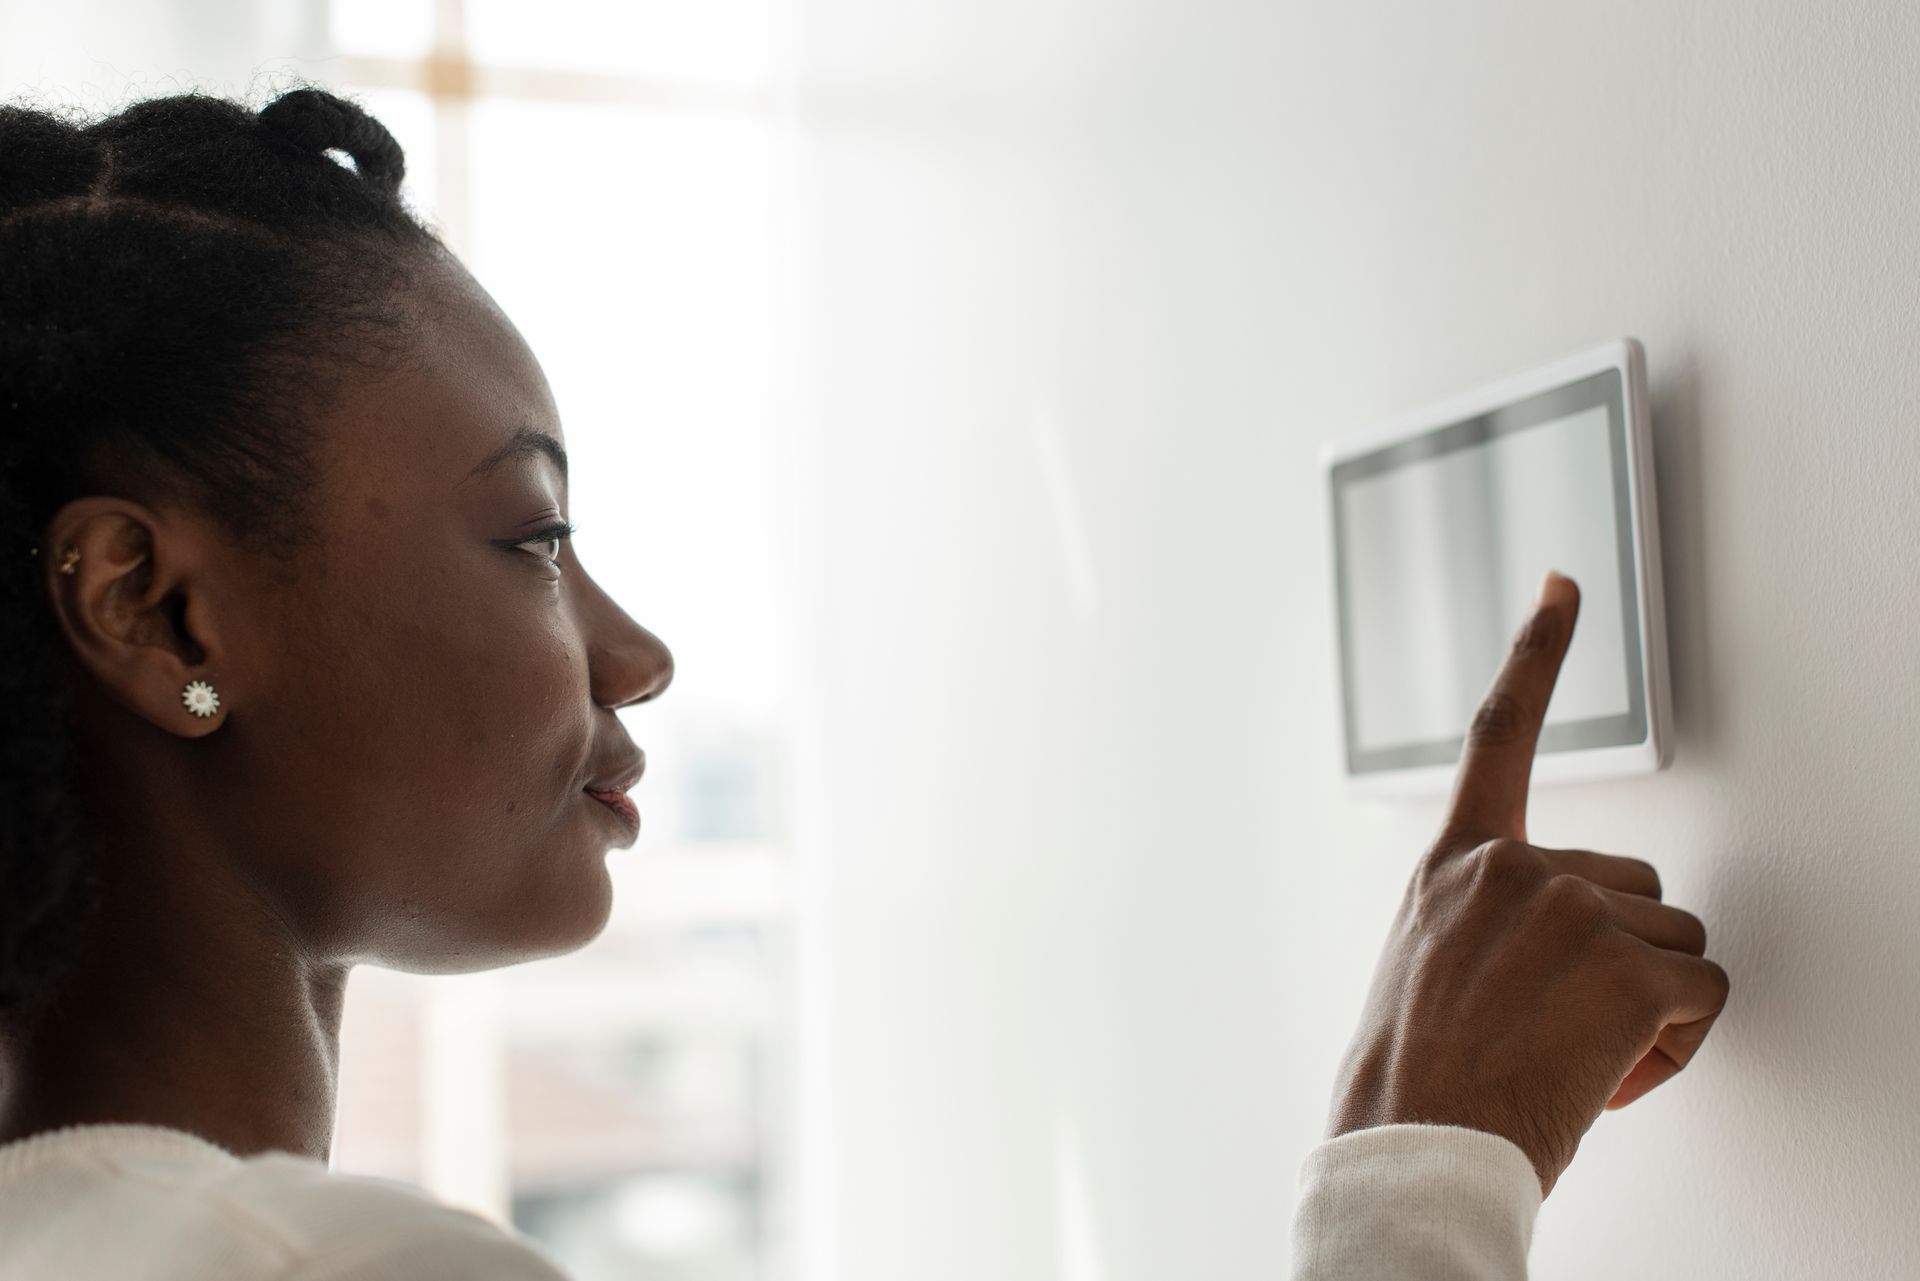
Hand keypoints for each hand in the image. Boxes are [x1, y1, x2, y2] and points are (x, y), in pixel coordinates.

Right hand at [1325, 571, 1728, 1197]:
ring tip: (1578, 1053)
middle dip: (1623, 954)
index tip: (1563, 583)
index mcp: (1454, 864)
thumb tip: (1569, 943)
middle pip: (1635, 883)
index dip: (1537, 651)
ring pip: (1677, 939)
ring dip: (1652, 1001)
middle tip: (1560, 1025)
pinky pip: (1705, 994)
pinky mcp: (1625, 965)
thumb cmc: (1417, 1078)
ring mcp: (1571, 909)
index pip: (1498, 733)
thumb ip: (1491, 918)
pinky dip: (1678, 1042)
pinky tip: (1613, 1071)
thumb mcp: (1429, 966)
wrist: (1413, 1147)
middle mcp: (1511, 867)